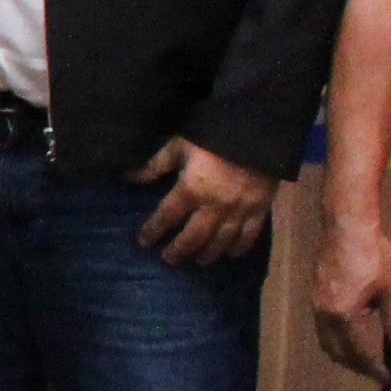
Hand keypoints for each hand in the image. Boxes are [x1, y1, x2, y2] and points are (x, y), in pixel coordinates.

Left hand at [135, 138, 278, 265]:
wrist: (259, 129)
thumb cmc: (213, 135)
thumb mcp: (179, 145)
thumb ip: (156, 165)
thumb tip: (130, 178)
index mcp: (191, 190)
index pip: (166, 217)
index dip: (153, 231)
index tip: (144, 241)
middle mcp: (214, 207)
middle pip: (193, 236)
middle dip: (179, 250)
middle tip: (169, 260)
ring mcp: (239, 210)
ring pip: (221, 241)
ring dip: (208, 253)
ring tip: (199, 261)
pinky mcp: (261, 208)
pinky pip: (250, 235)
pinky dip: (240, 247)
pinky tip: (232, 254)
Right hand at [311, 210, 390, 383]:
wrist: (347, 226)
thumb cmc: (373, 255)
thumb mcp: (390, 290)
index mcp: (344, 316)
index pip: (358, 354)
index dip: (374, 369)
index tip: (389, 379)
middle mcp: (325, 316)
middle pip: (337, 353)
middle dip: (357, 366)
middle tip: (377, 372)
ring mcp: (317, 305)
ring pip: (327, 342)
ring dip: (344, 355)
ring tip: (365, 358)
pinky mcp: (316, 295)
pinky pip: (323, 329)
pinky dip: (337, 340)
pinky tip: (352, 335)